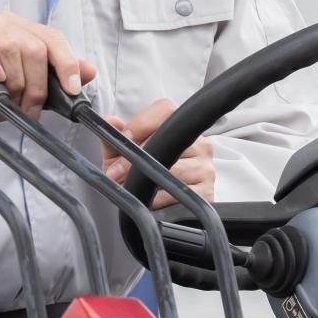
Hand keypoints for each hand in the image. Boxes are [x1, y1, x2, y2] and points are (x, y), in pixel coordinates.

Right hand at [0, 9, 95, 149]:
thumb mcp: (18, 90)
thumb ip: (51, 79)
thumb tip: (90, 70)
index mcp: (15, 28)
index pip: (50, 37)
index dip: (66, 63)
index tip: (72, 91)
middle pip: (31, 44)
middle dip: (36, 84)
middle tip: (28, 110)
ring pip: (7, 43)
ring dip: (13, 80)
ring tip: (7, 102)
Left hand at [99, 98, 215, 208]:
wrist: (170, 207)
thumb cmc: (146, 175)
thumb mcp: (126, 157)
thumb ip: (116, 139)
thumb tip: (110, 121)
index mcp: (180, 129)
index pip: (164, 110)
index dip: (140, 124)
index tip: (123, 140)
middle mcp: (199, 144)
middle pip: (165, 143)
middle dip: (134, 160)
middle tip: (114, 173)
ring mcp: (205, 168)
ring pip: (171, 170)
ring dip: (144, 181)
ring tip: (128, 186)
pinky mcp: (207, 192)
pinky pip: (177, 194)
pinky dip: (156, 200)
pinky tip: (147, 200)